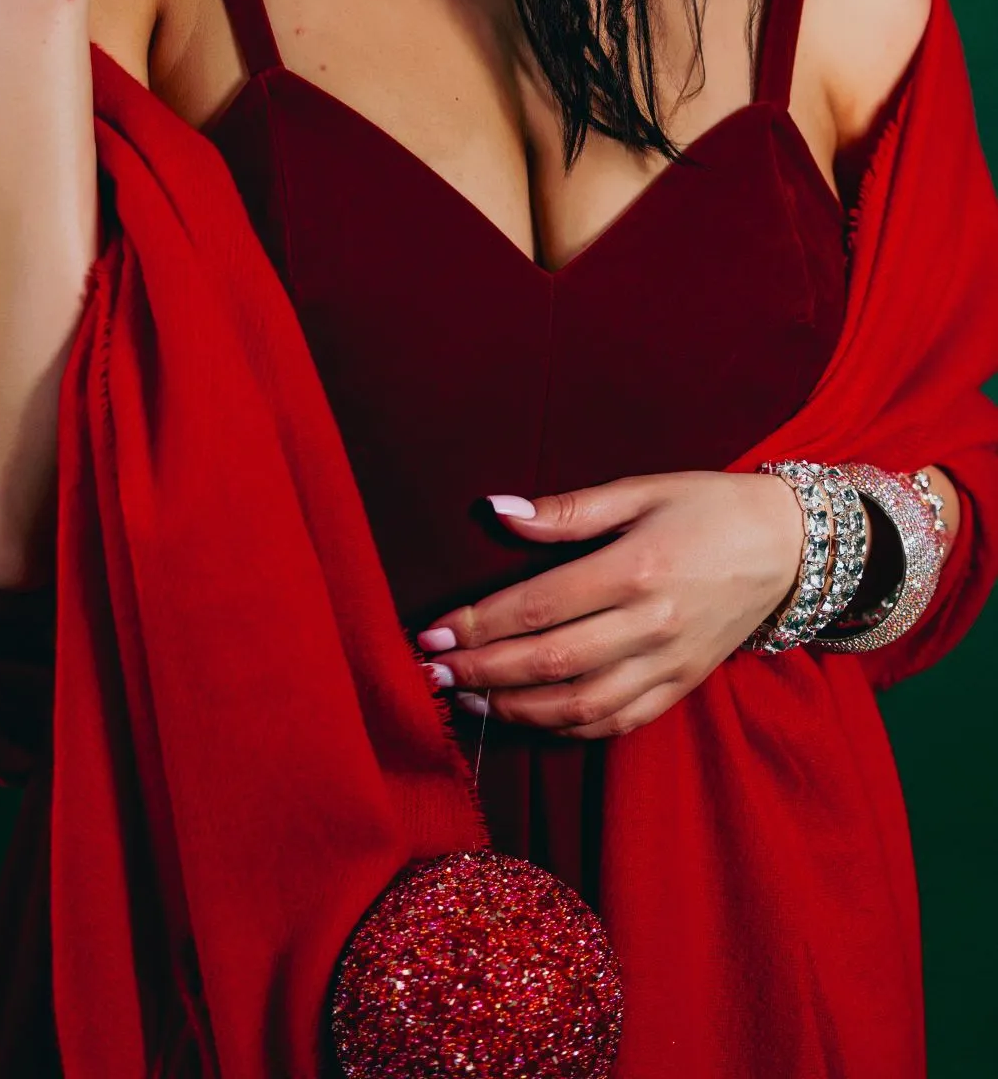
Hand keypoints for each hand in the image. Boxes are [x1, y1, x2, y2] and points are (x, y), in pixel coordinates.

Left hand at [415, 471, 805, 739]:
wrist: (789, 546)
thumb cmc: (706, 507)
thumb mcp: (639, 490)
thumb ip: (567, 509)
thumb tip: (496, 509)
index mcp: (636, 569)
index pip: (539, 606)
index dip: (479, 625)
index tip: (431, 633)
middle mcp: (652, 625)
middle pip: (551, 662)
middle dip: (482, 672)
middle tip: (430, 672)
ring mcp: (670, 664)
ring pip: (581, 705)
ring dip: (515, 708)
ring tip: (466, 698)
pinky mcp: (682, 687)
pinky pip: (618, 723)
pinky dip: (566, 728)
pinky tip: (527, 717)